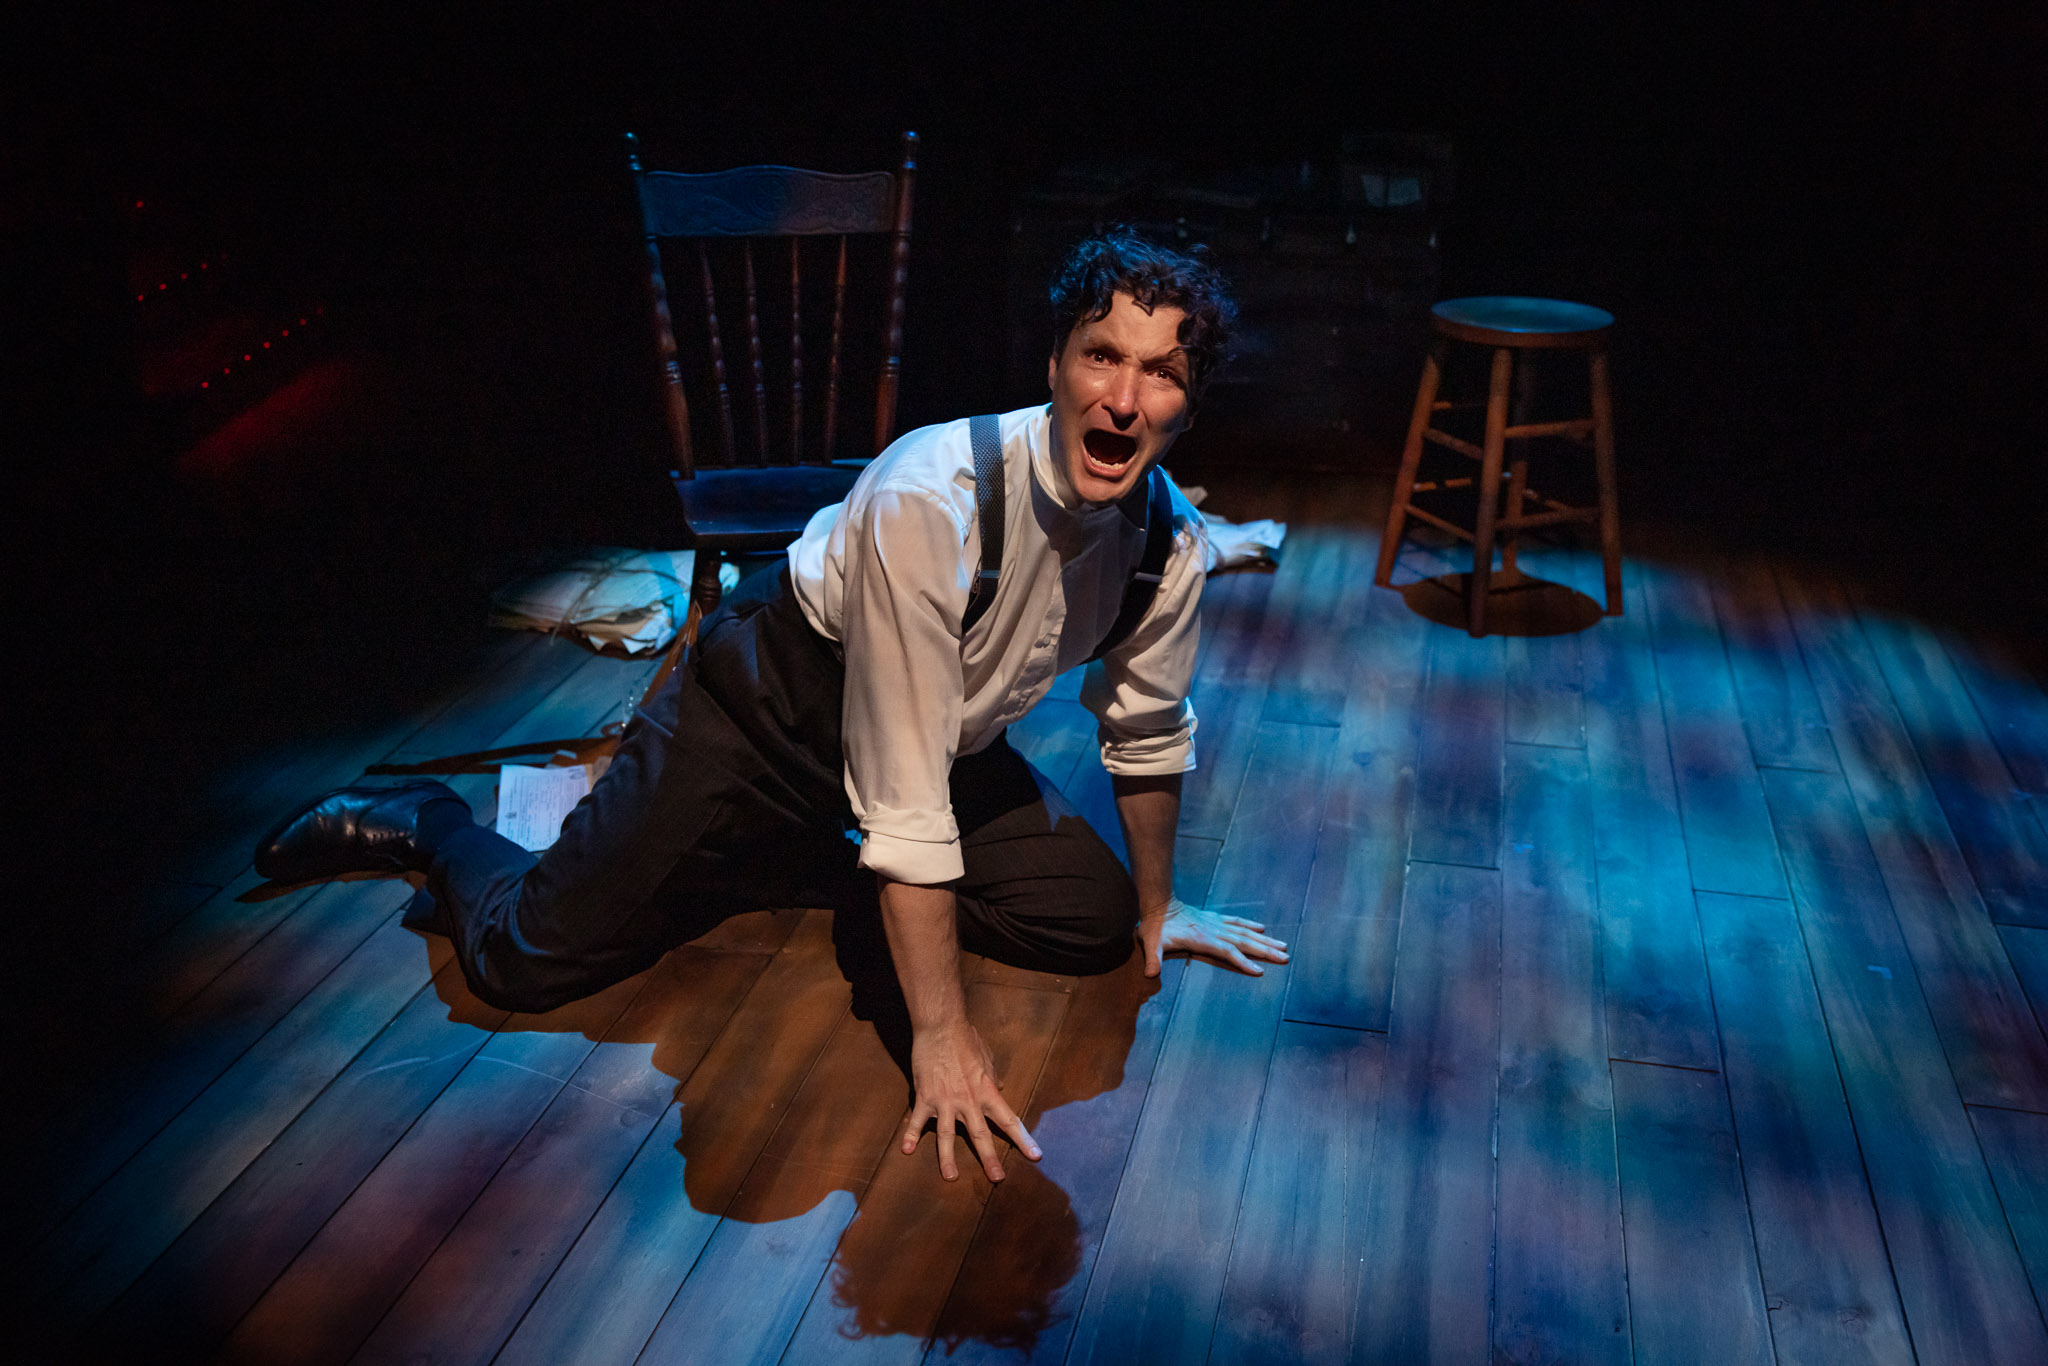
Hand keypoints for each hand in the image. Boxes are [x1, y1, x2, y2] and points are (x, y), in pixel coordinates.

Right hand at [899, 1018, 1040, 1181]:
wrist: (940, 1026)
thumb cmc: (965, 1039)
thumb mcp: (986, 1058)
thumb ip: (993, 1077)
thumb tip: (1001, 1087)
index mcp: (987, 1091)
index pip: (1009, 1120)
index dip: (1023, 1139)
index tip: (1035, 1156)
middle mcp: (968, 1101)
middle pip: (981, 1136)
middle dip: (990, 1159)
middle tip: (997, 1179)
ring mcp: (945, 1101)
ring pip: (948, 1137)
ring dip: (948, 1159)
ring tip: (951, 1177)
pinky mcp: (925, 1097)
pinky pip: (918, 1121)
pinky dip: (911, 1135)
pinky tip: (907, 1150)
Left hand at [1137, 898, 1290, 977]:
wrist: (1159, 904)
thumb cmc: (1155, 927)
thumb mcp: (1151, 943)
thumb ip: (1153, 958)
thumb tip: (1150, 974)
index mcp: (1203, 939)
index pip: (1228, 952)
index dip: (1243, 962)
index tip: (1260, 971)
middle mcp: (1214, 931)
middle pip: (1244, 942)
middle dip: (1265, 951)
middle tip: (1285, 958)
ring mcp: (1216, 924)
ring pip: (1245, 932)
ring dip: (1264, 940)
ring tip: (1283, 946)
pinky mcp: (1215, 918)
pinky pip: (1237, 922)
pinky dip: (1251, 925)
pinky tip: (1263, 929)